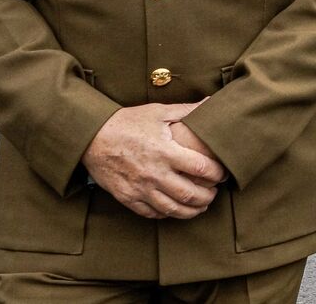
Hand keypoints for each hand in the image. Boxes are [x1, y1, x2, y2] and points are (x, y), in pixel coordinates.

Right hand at [82, 102, 226, 219]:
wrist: (92, 137)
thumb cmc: (127, 122)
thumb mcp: (158, 112)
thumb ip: (187, 110)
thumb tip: (211, 101)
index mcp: (166, 152)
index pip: (201, 168)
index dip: (217, 173)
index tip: (223, 173)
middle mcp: (155, 173)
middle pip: (189, 195)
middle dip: (207, 197)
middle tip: (214, 193)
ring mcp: (140, 188)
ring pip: (172, 209)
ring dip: (190, 211)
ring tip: (200, 206)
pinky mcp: (127, 197)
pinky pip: (151, 213)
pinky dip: (166, 214)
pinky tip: (175, 209)